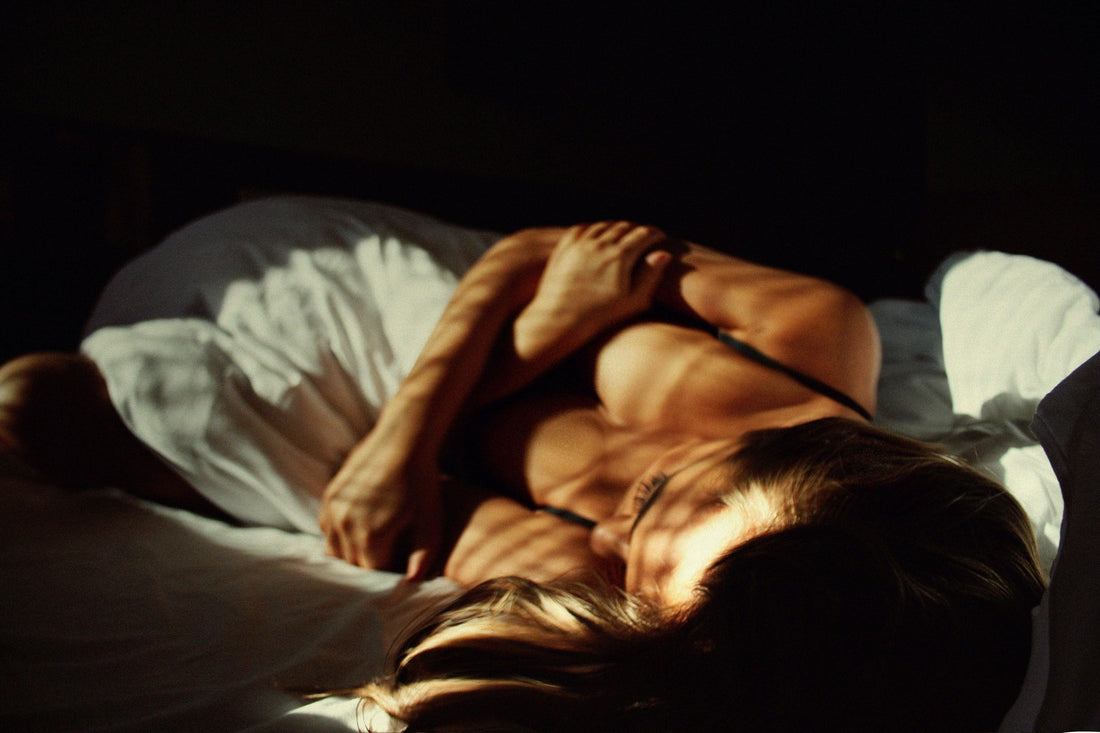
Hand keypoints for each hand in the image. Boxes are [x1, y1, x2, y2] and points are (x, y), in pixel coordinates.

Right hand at [319, 421, 442, 578]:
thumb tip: (412, 582)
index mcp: (371, 536)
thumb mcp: (431, 521)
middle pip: (352, 564)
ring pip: (335, 550)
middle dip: (369, 566)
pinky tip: (361, 530)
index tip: (401, 567)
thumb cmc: (423, 482)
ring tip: (375, 546)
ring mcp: (333, 509)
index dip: (388, 573)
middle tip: (389, 557)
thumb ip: (424, 555)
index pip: (372, 574)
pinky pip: (327, 530)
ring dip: (352, 553)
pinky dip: (340, 536)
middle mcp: (346, 525)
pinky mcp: (329, 497)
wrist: (403, 440)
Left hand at [516, 221, 671, 354]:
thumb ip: (650, 276)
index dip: (655, 233)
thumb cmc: (600, 317)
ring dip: (616, 227)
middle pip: (624, 227)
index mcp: (620, 256)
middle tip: (644, 234)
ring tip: (623, 233)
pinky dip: (593, 228)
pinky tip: (597, 234)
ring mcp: (579, 245)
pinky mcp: (563, 249)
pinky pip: (581, 229)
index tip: (661, 236)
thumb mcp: (633, 301)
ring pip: (602, 226)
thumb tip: (664, 254)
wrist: (559, 321)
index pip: (643, 235)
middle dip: (637, 229)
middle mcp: (599, 245)